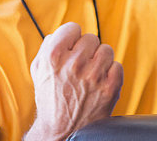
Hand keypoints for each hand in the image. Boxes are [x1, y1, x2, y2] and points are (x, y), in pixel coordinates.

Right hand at [24, 22, 122, 140]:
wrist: (63, 130)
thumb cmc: (52, 100)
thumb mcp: (40, 72)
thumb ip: (47, 49)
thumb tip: (59, 34)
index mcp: (54, 57)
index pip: (73, 27)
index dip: (72, 37)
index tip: (72, 47)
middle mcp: (74, 64)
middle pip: (92, 38)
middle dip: (87, 50)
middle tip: (80, 66)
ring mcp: (94, 76)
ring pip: (107, 50)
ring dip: (101, 61)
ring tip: (90, 75)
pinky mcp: (110, 86)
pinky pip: (117, 66)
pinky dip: (111, 74)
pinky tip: (99, 84)